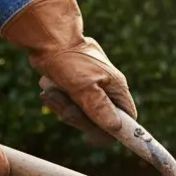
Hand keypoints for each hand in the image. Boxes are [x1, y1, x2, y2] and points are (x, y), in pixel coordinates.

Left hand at [1, 0, 136, 146]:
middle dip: (78, 116)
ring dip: (63, 106)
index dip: (115, 131)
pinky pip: (69, 104)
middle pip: (99, 120)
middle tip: (64, 105)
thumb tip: (116, 129)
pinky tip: (50, 88)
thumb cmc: (67, 59)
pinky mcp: (76, 86)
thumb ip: (100, 109)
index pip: (127, 119)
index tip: (93, 137)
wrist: (47, 37)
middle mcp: (107, 89)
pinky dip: (57, 99)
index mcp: (116, 88)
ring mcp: (91, 88)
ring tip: (52, 91)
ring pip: (81, 113)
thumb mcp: (83, 87)